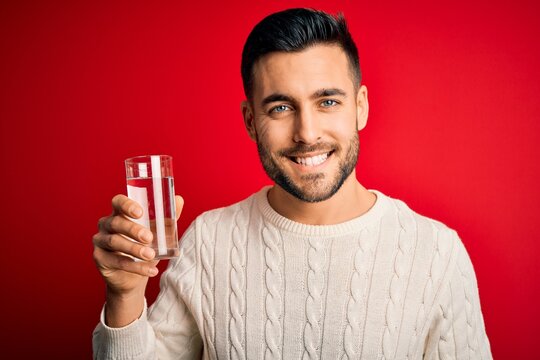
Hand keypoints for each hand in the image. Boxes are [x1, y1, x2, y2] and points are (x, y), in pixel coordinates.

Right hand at [92, 194, 183, 325]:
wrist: (134, 277)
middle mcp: (106, 224)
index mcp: (120, 213)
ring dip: (134, 249)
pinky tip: (150, 270)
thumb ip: (168, 218)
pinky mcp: (100, 259)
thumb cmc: (145, 248)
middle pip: (116, 222)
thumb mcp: (158, 233)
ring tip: (151, 255)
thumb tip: (180, 200)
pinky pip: (117, 262)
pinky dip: (136, 267)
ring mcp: (100, 241)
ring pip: (114, 242)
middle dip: (133, 229)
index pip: (118, 202)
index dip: (126, 205)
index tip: (140, 213)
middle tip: (149, 238)